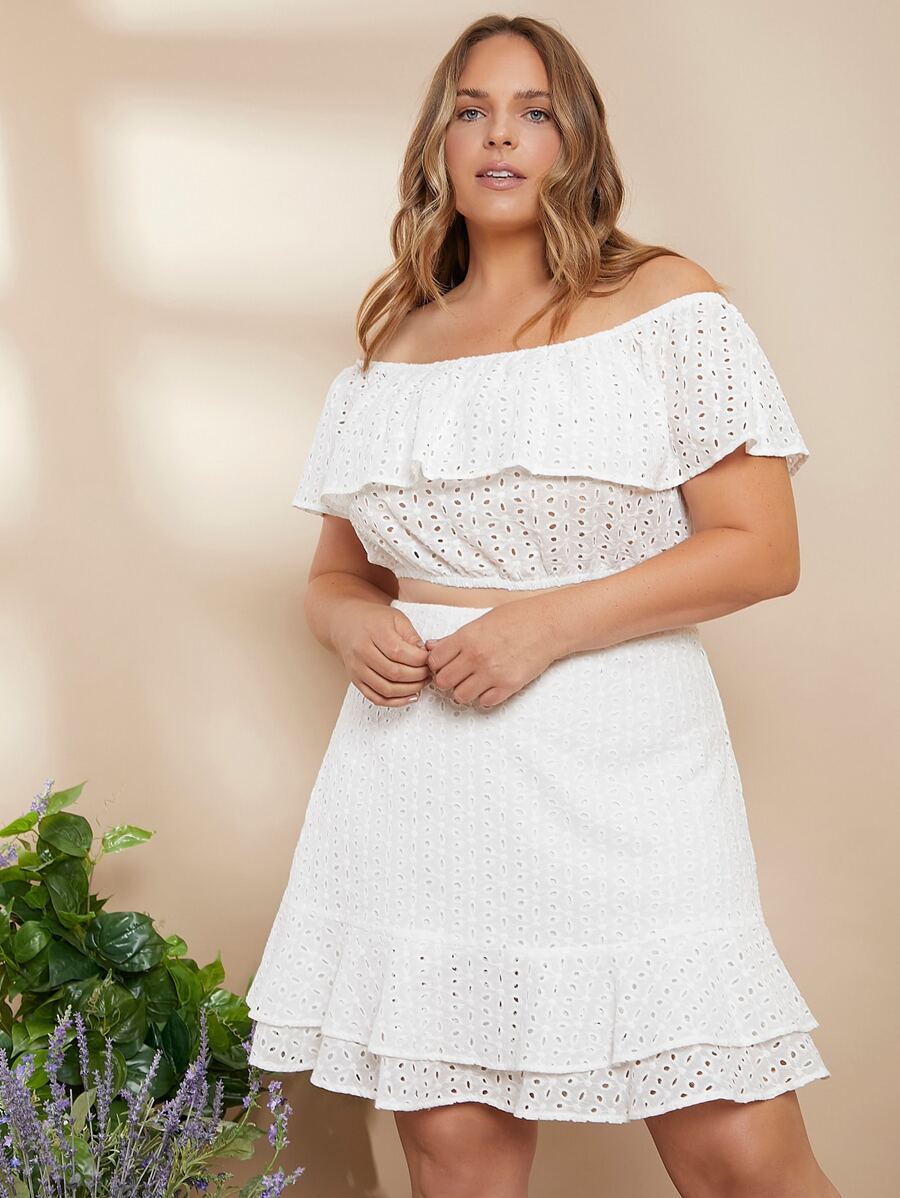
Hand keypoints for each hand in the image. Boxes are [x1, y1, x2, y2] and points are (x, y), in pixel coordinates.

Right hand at [332, 601, 430, 706]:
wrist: (345, 624)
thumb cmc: (372, 619)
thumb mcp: (396, 618)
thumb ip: (411, 636)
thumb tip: (425, 654)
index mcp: (373, 632)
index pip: (399, 652)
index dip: (420, 660)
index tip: (429, 659)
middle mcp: (362, 652)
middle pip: (394, 672)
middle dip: (418, 676)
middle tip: (429, 672)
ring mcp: (357, 669)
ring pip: (386, 689)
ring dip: (409, 690)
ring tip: (422, 683)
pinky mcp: (356, 680)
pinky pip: (376, 698)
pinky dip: (395, 701)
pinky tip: (409, 696)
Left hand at [424, 599, 559, 708]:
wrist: (548, 625)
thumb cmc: (517, 618)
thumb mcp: (480, 622)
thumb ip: (454, 638)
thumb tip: (432, 647)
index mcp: (467, 637)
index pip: (434, 661)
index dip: (436, 664)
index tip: (443, 664)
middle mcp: (476, 657)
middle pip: (444, 682)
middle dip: (447, 680)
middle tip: (457, 675)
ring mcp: (492, 673)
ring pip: (460, 696)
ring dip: (464, 691)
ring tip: (473, 682)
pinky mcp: (508, 686)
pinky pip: (485, 702)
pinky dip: (485, 697)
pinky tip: (490, 685)